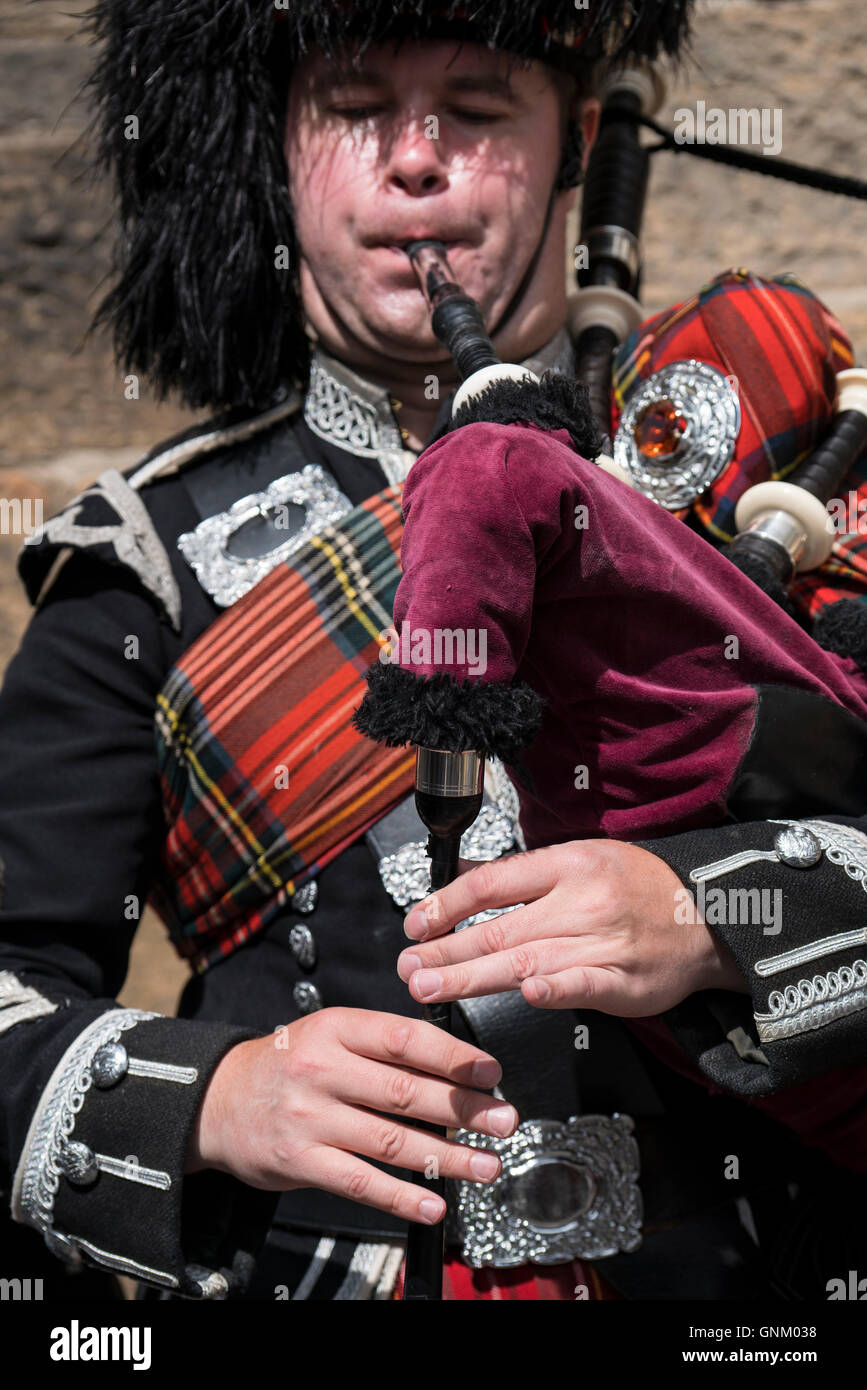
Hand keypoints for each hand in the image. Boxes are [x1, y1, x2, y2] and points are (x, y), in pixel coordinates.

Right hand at [186, 1007, 517, 1226]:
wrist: (219, 1100)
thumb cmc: (291, 1064)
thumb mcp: (332, 1035)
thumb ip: (385, 1046)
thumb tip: (457, 1066)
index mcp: (337, 1029)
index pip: (405, 1039)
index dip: (453, 1056)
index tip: (490, 1072)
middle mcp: (323, 1070)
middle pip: (405, 1091)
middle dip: (464, 1109)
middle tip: (504, 1120)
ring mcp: (310, 1118)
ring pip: (391, 1141)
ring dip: (447, 1157)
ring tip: (486, 1165)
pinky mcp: (300, 1162)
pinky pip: (361, 1183)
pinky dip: (402, 1198)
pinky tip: (434, 1204)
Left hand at [397, 840, 747, 1016]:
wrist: (706, 916)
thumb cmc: (637, 887)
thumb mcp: (579, 859)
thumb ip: (521, 875)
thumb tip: (459, 878)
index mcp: (566, 864)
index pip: (491, 882)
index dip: (446, 904)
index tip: (414, 925)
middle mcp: (580, 901)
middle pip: (498, 929)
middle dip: (444, 951)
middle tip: (407, 968)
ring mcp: (602, 943)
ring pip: (525, 962)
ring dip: (470, 978)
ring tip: (429, 986)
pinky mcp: (623, 982)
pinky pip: (583, 985)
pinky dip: (554, 990)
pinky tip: (526, 996)